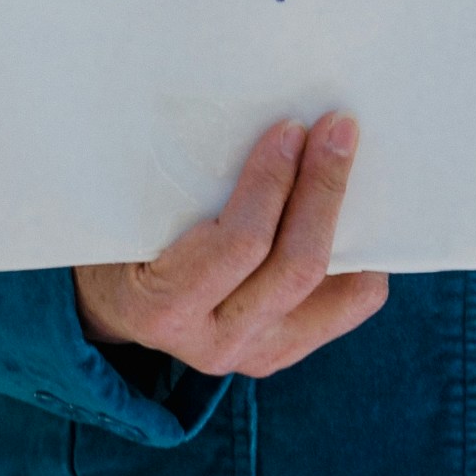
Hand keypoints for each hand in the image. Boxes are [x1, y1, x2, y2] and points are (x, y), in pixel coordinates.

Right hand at [75, 114, 387, 384]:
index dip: (271, 183)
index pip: (237, 245)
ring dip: (352, 221)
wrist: (113, 307)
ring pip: (335, 294)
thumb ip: (176, 188)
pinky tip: (359, 216)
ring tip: (355, 164)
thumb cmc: (119, 242)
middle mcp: (215, 342)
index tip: (289, 129)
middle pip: (295, 268)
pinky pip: (346, 309)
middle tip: (337, 129)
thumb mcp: (127, 218)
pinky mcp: (284, 352)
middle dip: (324, 190)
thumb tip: (250, 121)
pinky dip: (362, 261)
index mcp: (164, 307)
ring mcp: (255, 354)